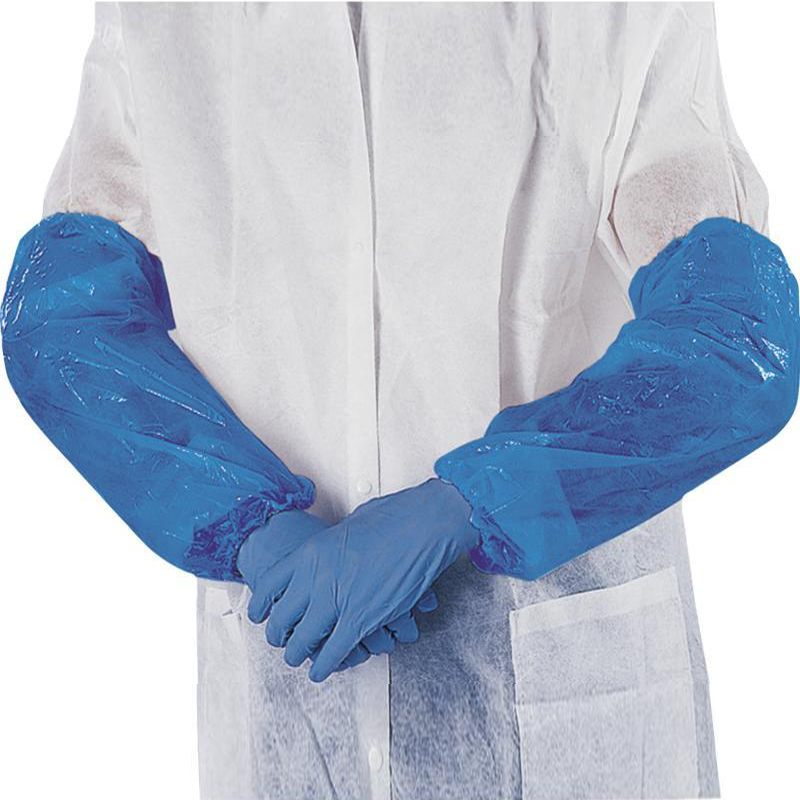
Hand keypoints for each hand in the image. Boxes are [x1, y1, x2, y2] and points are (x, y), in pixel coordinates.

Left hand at [248, 478, 478, 681]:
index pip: (271, 585)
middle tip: (281, 641)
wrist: (422, 525)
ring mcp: (337, 600)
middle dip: (279, 635)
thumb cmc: (394, 516)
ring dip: (298, 654)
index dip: (262, 604)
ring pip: (303, 641)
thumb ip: (334, 545)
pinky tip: (322, 670)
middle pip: (282, 618)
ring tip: (298, 659)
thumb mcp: (349, 525)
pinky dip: (326, 665)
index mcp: (311, 552)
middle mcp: (316, 577)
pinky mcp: (361, 619)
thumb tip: (332, 551)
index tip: (261, 614)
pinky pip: (334, 652)